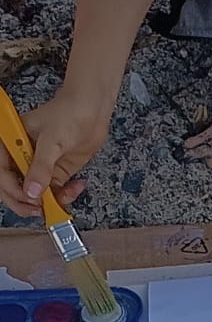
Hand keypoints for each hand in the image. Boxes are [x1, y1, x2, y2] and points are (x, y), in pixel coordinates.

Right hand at [0, 87, 104, 218]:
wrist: (91, 111)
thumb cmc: (67, 115)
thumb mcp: (52, 141)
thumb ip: (42, 168)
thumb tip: (31, 192)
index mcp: (10, 143)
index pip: (3, 173)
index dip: (13, 190)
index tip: (30, 199)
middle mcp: (21, 157)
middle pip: (15, 188)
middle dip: (27, 202)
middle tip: (42, 210)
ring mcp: (39, 166)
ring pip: (36, 193)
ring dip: (50, 202)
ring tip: (64, 200)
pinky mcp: (56, 172)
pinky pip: (56, 191)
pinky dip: (66, 195)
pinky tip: (76, 187)